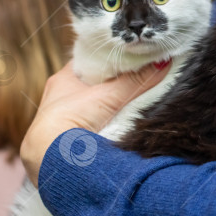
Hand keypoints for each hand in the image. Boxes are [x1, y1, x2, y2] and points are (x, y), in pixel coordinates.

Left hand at [20, 60, 169, 186]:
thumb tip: (163, 63)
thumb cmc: (70, 120)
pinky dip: (103, 121)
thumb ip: (136, 80)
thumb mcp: (108, 96)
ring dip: (107, 103)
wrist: (53, 159)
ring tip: (131, 99)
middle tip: (136, 77)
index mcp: (62, 79)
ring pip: (90, 103)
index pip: (89, 60)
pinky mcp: (65, 138)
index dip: (109, 58)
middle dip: (111, 82)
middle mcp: (58, 96)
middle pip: (91, 82)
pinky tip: (118, 123)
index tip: (129, 56)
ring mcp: (60, 118)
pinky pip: (89, 123)